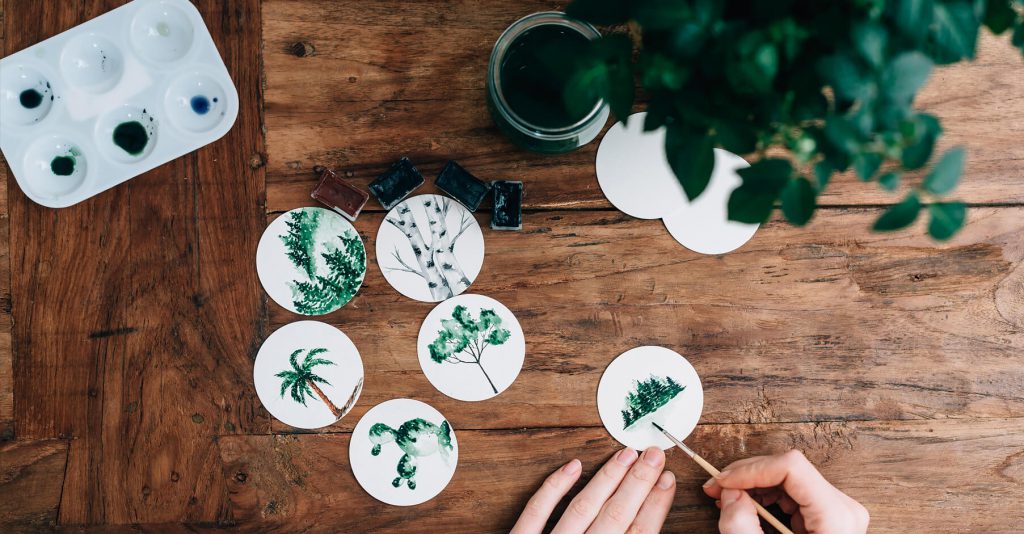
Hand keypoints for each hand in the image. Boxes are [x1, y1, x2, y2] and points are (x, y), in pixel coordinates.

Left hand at [511, 447, 676, 533]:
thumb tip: (647, 517)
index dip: (656, 505)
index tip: (668, 479)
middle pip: (615, 516)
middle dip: (638, 483)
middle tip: (654, 454)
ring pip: (582, 509)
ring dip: (607, 479)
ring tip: (626, 454)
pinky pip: (536, 513)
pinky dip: (555, 488)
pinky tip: (574, 466)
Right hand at [703, 449, 868, 533]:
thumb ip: (742, 526)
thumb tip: (729, 493)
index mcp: (836, 518)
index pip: (791, 467)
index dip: (751, 469)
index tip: (723, 482)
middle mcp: (842, 509)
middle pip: (788, 469)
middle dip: (747, 476)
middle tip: (717, 488)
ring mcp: (837, 511)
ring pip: (788, 478)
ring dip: (753, 484)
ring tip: (728, 498)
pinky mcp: (827, 515)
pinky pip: (792, 492)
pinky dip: (765, 495)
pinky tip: (747, 505)